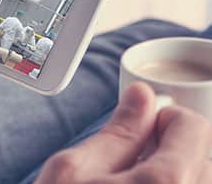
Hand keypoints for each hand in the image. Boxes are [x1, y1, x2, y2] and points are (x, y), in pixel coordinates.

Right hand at [37, 82, 211, 182]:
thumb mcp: (71, 171)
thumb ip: (116, 132)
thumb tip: (142, 95)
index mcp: (168, 180)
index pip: (193, 125)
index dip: (161, 119)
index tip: (137, 130)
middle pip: (205, 154)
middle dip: (172, 147)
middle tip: (133, 159)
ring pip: (200, 178)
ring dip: (176, 171)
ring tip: (134, 182)